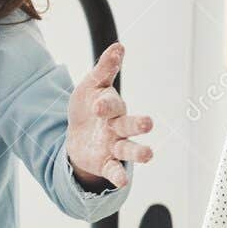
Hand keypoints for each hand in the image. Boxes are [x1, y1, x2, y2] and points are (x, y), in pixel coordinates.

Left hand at [65, 42, 152, 189]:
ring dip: (138, 152)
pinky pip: (114, 169)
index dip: (106, 105)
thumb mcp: (90, 86)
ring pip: (129, 149)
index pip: (112, 104)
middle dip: (138, 124)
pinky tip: (121, 181)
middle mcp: (117, 127)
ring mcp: (114, 146)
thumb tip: (118, 46)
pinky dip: (118, 175)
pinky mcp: (106, 163)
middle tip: (147, 123)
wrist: (77, 135)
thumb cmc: (87, 107)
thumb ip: (104, 69)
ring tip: (149, 155)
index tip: (98, 106)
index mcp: (113, 107)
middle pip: (130, 125)